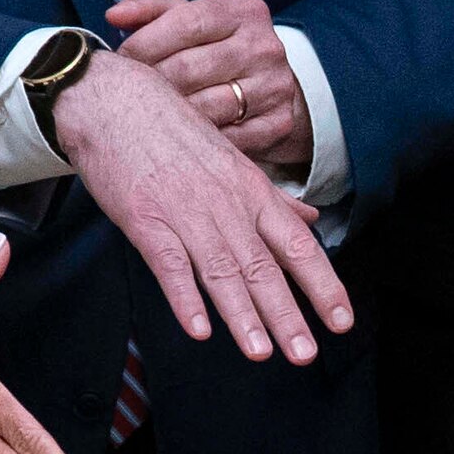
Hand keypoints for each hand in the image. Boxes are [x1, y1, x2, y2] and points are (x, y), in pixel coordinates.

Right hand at [52, 49, 354, 364]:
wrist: (111, 99)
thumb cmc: (172, 130)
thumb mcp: (232, 160)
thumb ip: (273, 199)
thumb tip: (312, 222)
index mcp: (252, 192)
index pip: (298, 245)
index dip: (323, 285)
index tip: (342, 321)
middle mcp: (227, 204)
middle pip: (263, 266)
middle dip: (287, 314)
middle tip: (306, 354)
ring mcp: (185, 212)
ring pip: (221, 270)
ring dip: (242, 315)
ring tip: (261, 352)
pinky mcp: (144, 218)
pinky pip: (169, 263)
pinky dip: (185, 297)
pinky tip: (200, 328)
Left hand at [107, 0, 310, 178]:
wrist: (272, 87)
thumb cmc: (217, 49)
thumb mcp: (191, 20)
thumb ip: (152, 11)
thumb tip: (114, 14)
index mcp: (242, 11)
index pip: (184, 23)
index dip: (144, 44)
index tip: (122, 60)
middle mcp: (264, 46)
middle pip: (188, 68)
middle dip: (151, 84)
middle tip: (130, 94)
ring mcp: (275, 86)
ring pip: (204, 108)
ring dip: (170, 116)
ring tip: (151, 116)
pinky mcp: (279, 122)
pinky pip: (225, 139)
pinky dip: (198, 140)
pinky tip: (183, 135)